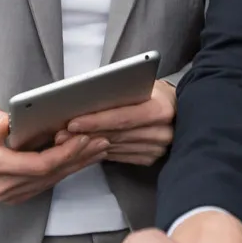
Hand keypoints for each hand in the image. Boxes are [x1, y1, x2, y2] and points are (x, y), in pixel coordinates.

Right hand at [0, 102, 109, 203]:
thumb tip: (5, 125)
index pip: (37, 165)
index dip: (63, 153)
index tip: (83, 138)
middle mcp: (2, 186)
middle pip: (50, 174)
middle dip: (78, 158)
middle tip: (102, 141)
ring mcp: (11, 194)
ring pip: (53, 180)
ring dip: (79, 164)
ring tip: (100, 148)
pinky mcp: (19, 194)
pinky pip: (49, 182)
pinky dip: (69, 169)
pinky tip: (85, 157)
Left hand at [57, 79, 176, 165]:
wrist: (181, 110)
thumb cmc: (155, 92)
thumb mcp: (144, 83)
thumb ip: (122, 90)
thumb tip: (87, 96)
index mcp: (162, 108)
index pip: (123, 117)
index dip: (96, 120)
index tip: (72, 122)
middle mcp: (164, 132)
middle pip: (116, 134)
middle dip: (85, 134)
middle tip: (60, 134)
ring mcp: (159, 149)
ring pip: (115, 147)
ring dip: (88, 144)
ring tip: (65, 141)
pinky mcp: (151, 158)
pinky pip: (120, 156)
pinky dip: (100, 151)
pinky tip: (84, 146)